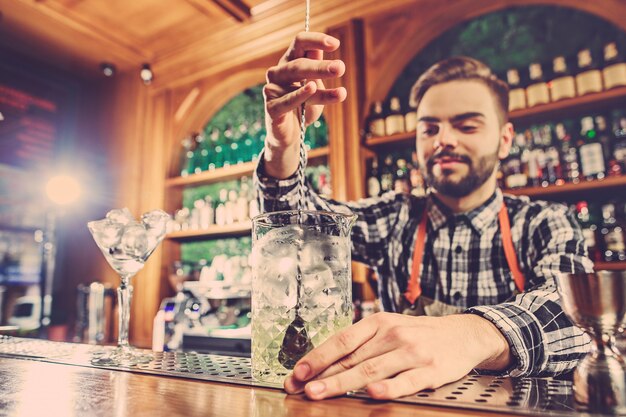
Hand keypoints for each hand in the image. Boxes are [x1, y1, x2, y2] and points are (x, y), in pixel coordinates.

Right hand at [263, 32, 346, 178]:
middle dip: (320, 66)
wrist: (292, 134)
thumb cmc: (304, 107)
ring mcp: (272, 89)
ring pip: (296, 80)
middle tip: (340, 68)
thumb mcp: (316, 87)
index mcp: (289, 62)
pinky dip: (300, 94)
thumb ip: (319, 70)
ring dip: (317, 78)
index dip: (316, 40)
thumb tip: (326, 49)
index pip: (300, 43)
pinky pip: (287, 100)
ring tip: (336, 76)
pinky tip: (313, 88)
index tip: (335, 44)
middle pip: (299, 63)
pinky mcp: (271, 108)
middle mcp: (278, 72)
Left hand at [283, 312, 511, 399]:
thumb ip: (362, 345)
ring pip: (372, 369)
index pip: (342, 339)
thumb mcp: (389, 329)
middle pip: (352, 358)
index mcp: (379, 322)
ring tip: (321, 393)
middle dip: (323, 374)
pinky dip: (389, 388)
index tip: (298, 371)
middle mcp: (393, 334)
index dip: (318, 356)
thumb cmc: (418, 334)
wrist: (463, 334)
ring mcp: (413, 352)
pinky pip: (407, 381)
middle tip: (301, 388)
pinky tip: (373, 394)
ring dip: (343, 383)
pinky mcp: (431, 370)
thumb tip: (326, 364)